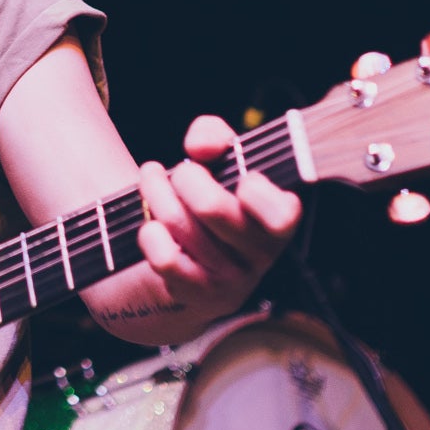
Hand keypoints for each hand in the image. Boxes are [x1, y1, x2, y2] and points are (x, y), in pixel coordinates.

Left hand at [136, 116, 302, 318]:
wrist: (195, 264)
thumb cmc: (214, 201)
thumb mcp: (221, 162)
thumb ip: (215, 136)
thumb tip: (202, 147)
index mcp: (279, 219)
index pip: (282, 214)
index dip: (256, 192)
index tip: (239, 177)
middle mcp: (260, 254)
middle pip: (213, 208)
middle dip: (186, 178)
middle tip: (181, 172)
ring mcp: (230, 278)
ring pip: (181, 226)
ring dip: (157, 195)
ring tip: (152, 180)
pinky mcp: (197, 293)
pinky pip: (166, 260)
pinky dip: (150, 235)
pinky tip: (148, 224)